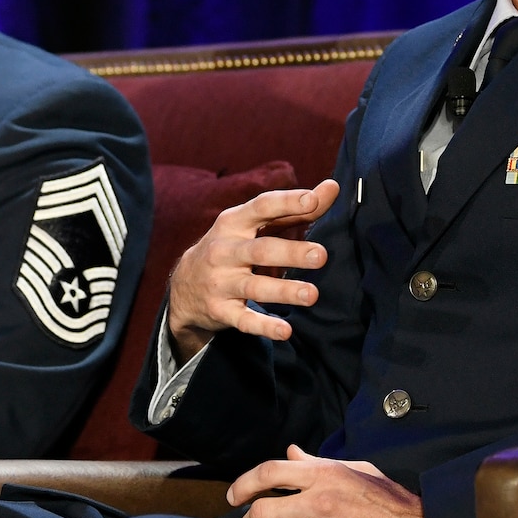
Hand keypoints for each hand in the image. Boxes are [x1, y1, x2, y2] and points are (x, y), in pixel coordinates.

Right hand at [167, 180, 338, 357]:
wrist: (184, 286)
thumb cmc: (232, 247)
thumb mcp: (254, 225)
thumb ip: (294, 209)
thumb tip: (333, 187)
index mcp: (234, 222)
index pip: (261, 208)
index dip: (286, 202)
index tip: (313, 200)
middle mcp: (224, 250)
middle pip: (260, 250)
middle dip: (290, 252)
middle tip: (321, 255)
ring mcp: (220, 282)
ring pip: (253, 287)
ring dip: (283, 291)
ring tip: (312, 294)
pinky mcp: (220, 310)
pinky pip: (243, 320)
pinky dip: (263, 326)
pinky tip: (285, 331)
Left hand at [227, 445, 430, 517]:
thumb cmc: (386, 497)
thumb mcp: (355, 469)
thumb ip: (319, 462)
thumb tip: (291, 453)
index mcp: (325, 472)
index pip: (272, 470)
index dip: (246, 481)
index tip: (235, 494)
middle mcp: (320, 496)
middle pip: (265, 507)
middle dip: (246, 515)